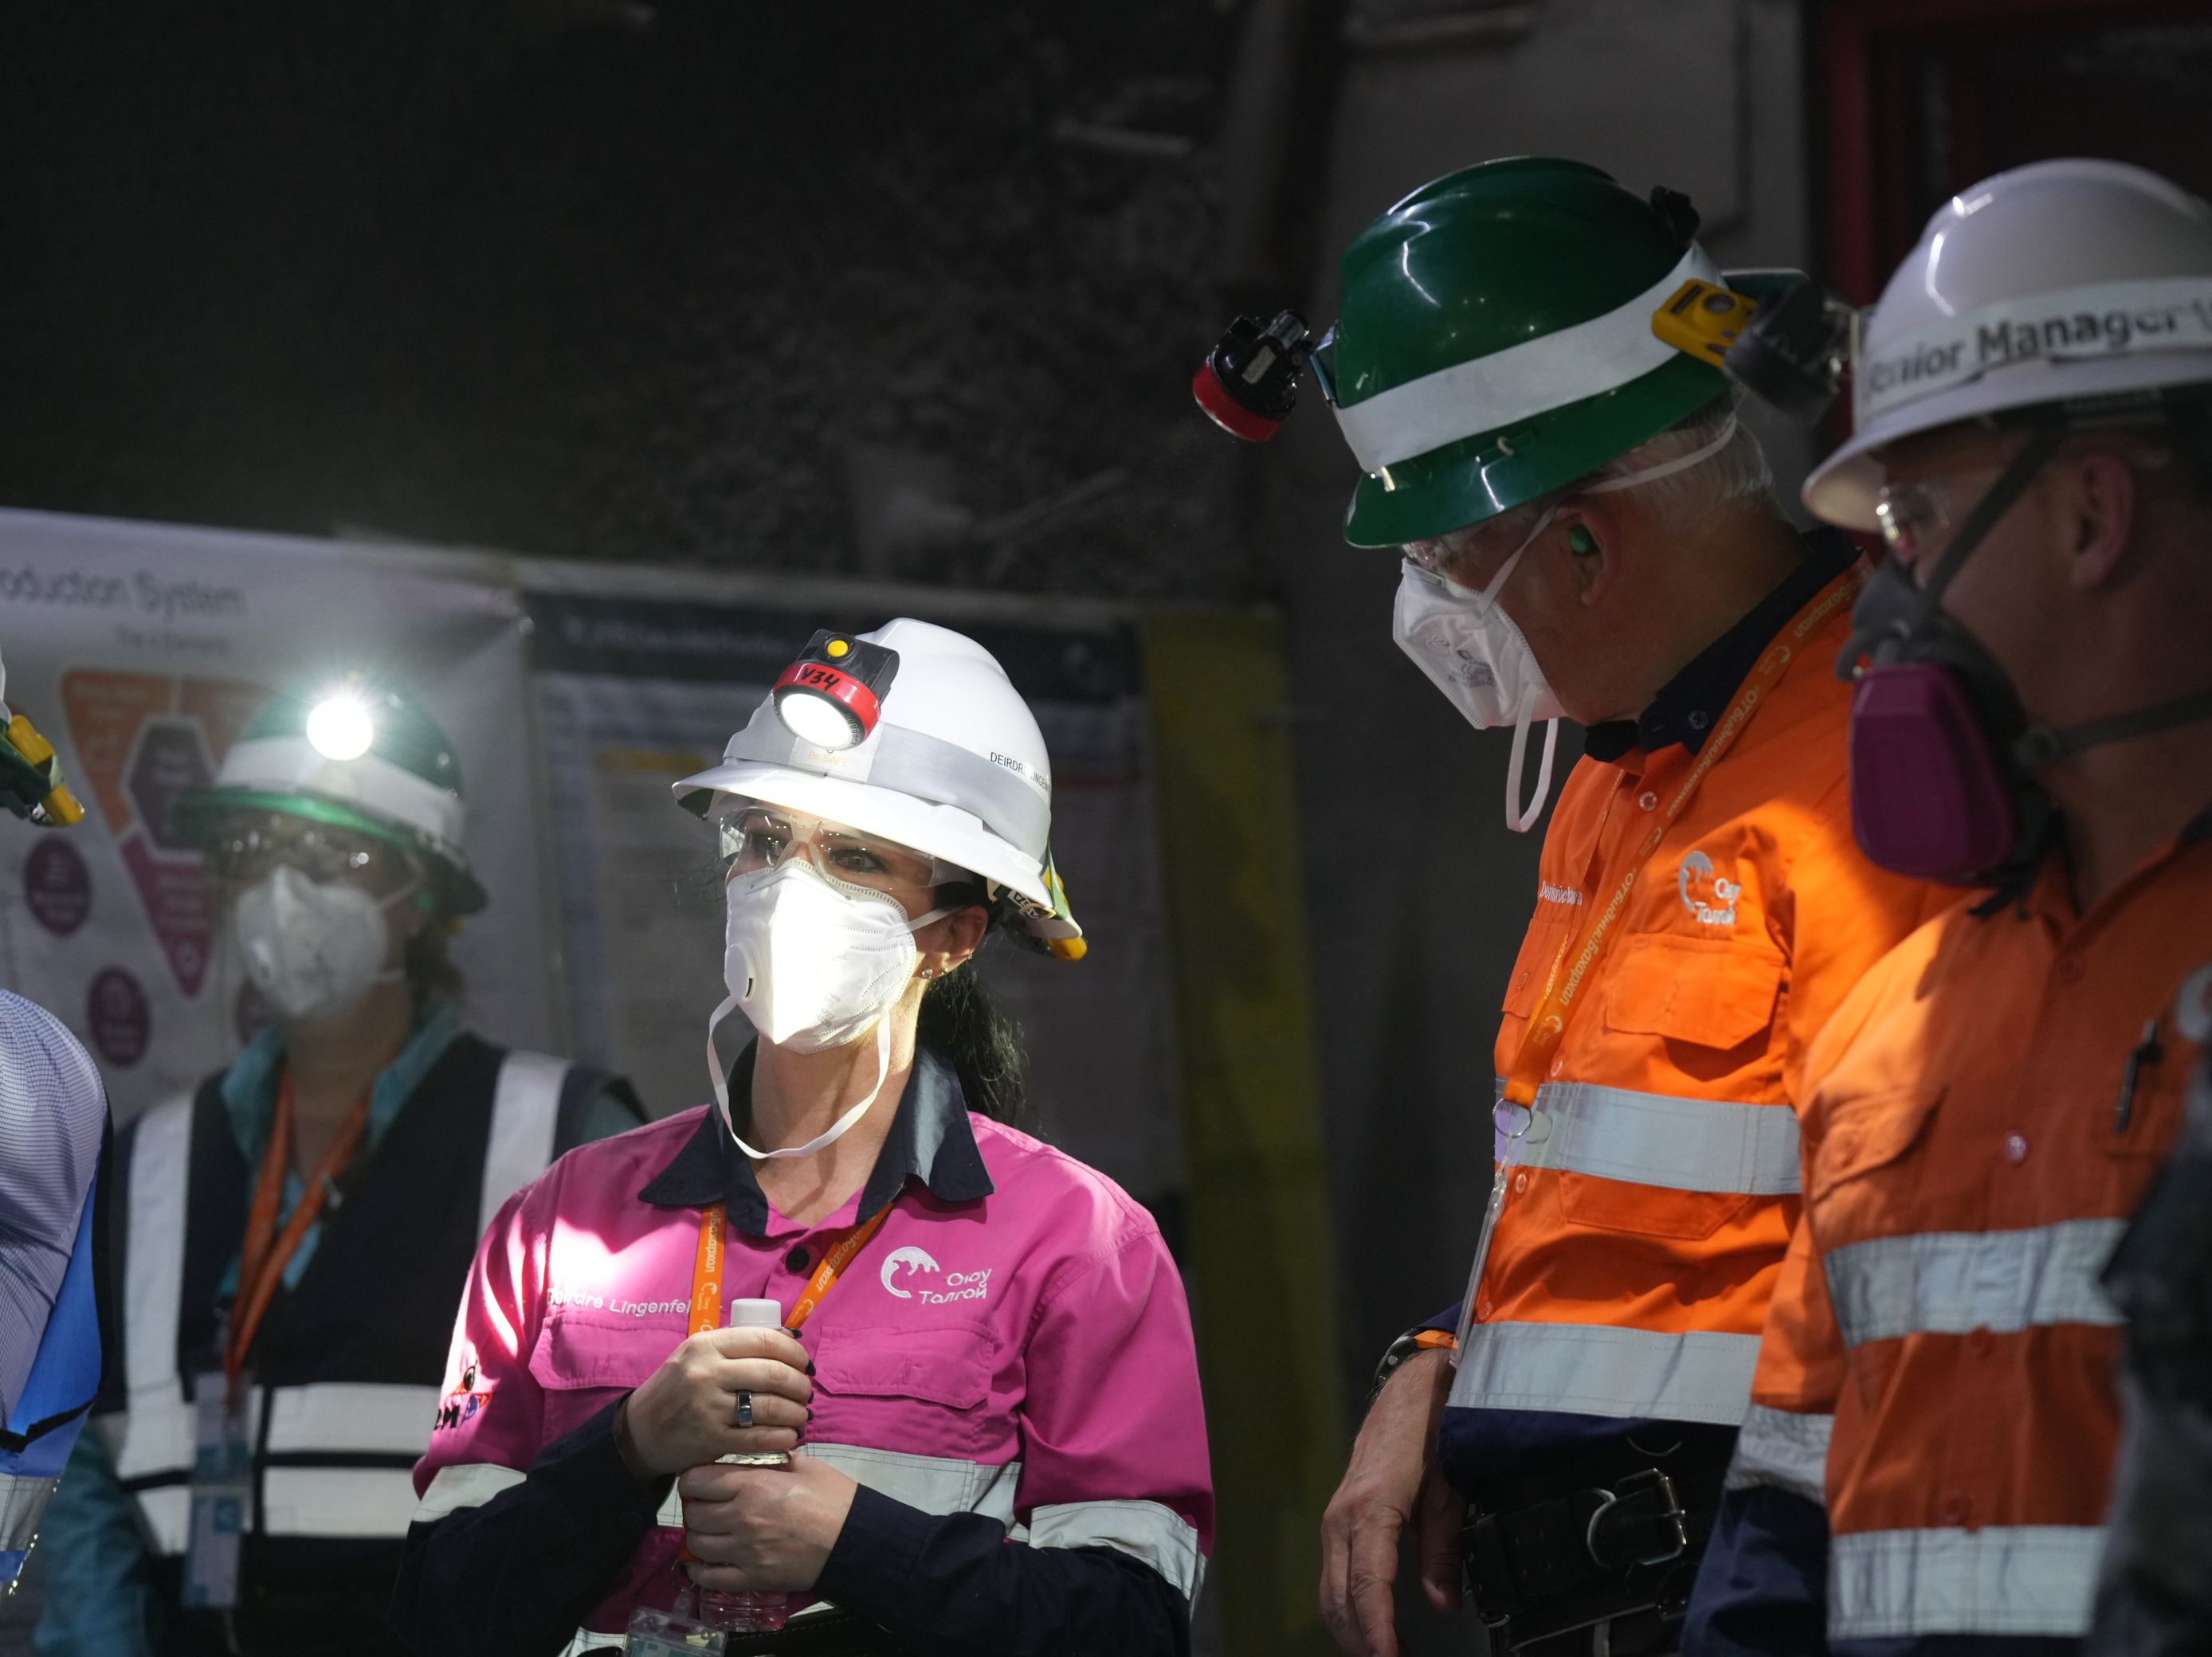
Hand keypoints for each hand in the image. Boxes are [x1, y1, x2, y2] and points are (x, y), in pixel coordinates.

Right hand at [616, 1325, 812, 1479]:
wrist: (642, 1429)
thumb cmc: (678, 1387)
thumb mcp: (698, 1354)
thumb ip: (737, 1345)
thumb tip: (789, 1339)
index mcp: (706, 1345)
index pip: (764, 1340)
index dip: (794, 1351)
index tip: (804, 1363)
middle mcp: (706, 1374)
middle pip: (774, 1374)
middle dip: (800, 1384)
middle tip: (806, 1391)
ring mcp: (709, 1409)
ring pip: (771, 1407)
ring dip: (796, 1412)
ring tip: (801, 1414)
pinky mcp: (712, 1440)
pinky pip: (759, 1438)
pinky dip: (783, 1437)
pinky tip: (789, 1435)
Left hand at [680, 1454, 858, 1592]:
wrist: (855, 1540)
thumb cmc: (834, 1498)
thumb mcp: (805, 1466)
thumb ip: (773, 1460)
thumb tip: (756, 1458)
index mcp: (752, 1485)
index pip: (697, 1480)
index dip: (693, 1479)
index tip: (699, 1481)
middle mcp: (741, 1517)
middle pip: (694, 1514)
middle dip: (696, 1508)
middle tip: (707, 1506)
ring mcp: (744, 1551)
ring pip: (697, 1545)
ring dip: (698, 1537)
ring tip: (709, 1532)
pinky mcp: (752, 1578)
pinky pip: (711, 1578)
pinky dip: (699, 1572)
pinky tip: (700, 1565)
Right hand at [1318, 1348, 1462, 1656]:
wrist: (1412, 1388)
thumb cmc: (1433, 1430)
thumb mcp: (1450, 1490)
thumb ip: (1444, 1549)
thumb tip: (1441, 1602)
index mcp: (1372, 1509)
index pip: (1367, 1586)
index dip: (1377, 1631)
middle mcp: (1343, 1516)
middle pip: (1338, 1595)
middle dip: (1360, 1640)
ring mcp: (1336, 1516)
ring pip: (1329, 1588)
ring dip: (1351, 1627)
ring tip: (1382, 1653)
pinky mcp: (1340, 1515)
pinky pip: (1334, 1571)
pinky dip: (1347, 1604)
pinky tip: (1370, 1622)